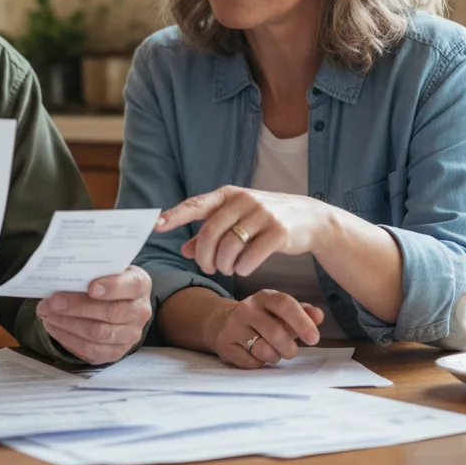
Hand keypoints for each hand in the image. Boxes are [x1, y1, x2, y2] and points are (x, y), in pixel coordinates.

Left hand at [36, 266, 151, 364]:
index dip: (112, 287)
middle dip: (78, 307)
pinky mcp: (114, 352)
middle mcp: (139, 311)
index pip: (132, 286)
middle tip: (54, 301)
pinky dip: (67, 338)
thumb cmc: (106, 281)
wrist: (115, 302)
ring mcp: (129, 335)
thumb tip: (63, 275)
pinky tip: (53, 326)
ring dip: (68, 323)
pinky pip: (90, 350)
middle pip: (111, 312)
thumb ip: (92, 271)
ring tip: (47, 313)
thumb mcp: (105, 270)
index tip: (90, 287)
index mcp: (140, 285)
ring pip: (99, 333)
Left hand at [156, 186, 332, 276]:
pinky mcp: (279, 231)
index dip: (175, 215)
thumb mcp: (236, 220)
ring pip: (229, 246)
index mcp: (228, 194)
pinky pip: (251, 256)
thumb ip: (209, 234)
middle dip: (205, 256)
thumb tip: (184, 250)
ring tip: (226, 269)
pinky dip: (242, 267)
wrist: (309, 219)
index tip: (156, 225)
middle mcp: (243, 200)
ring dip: (223, 265)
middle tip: (208, 269)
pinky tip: (243, 269)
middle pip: (211, 232)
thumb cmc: (264, 220)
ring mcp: (262, 214)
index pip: (196, 204)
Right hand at [208, 290, 323, 366]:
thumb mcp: (282, 312)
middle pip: (275, 332)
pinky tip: (255, 354)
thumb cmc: (263, 318)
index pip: (285, 305)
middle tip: (291, 351)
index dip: (302, 322)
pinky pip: (250, 362)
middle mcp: (246, 309)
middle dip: (289, 348)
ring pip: (263, 350)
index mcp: (264, 297)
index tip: (314, 339)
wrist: (224, 321)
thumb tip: (318, 316)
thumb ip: (303, 313)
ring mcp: (233, 326)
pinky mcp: (224, 344)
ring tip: (273, 352)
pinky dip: (259, 363)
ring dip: (274, 356)